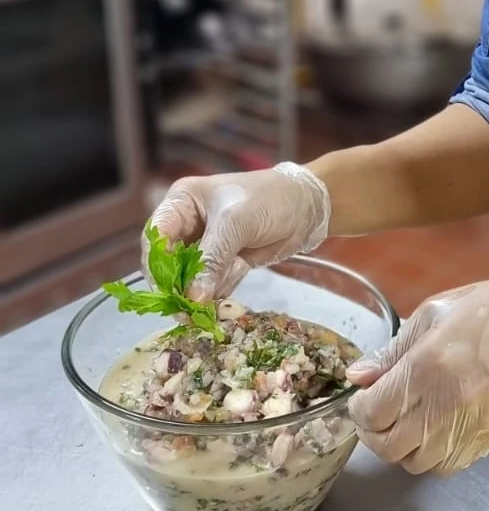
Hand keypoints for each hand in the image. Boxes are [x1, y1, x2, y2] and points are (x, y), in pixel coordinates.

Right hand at [145, 162, 330, 301]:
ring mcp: (207, 247)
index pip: (156, 235)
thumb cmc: (270, 199)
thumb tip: (192, 297)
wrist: (309, 208)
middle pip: (168, 263)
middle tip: (185, 311)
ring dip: (200, 296)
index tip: (166, 290)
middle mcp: (189, 225)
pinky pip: (212, 286)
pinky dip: (218, 296)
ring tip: (209, 307)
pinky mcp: (225, 264)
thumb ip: (211, 259)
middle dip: (178, 287)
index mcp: (183, 203)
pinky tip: (226, 300)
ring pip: (190, 279)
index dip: (156, 264)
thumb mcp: (236, 223)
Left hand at [346, 264, 488, 474]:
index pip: (373, 412)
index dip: (358, 410)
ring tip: (408, 422)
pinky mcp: (486, 441)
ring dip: (402, 447)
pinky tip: (435, 432)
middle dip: (374, 433)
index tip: (363, 399)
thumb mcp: (432, 314)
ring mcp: (467, 428)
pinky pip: (445, 467)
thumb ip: (392, 351)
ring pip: (414, 463)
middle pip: (388, 446)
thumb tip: (358, 376)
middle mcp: (443, 404)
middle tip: (378, 414)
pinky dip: (431, 456)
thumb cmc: (488, 311)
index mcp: (425, 367)